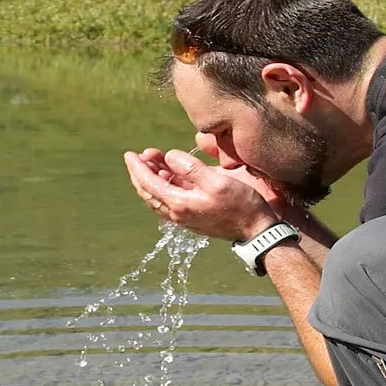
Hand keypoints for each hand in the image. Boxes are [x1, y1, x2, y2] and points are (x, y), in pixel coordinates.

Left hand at [124, 148, 280, 241]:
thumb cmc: (241, 205)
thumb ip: (191, 168)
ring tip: (154, 159)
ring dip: (152, 178)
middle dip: (141, 172)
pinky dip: (163, 186)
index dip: (137, 167)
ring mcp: (183, 217)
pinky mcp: (192, 217)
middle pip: (148, 192)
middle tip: (142, 154)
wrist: (256, 231)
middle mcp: (177, 213)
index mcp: (179, 203)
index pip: (149, 183)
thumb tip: (170, 157)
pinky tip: (168, 175)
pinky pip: (169, 201)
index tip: (129, 154)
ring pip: (158, 196)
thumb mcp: (218, 181)